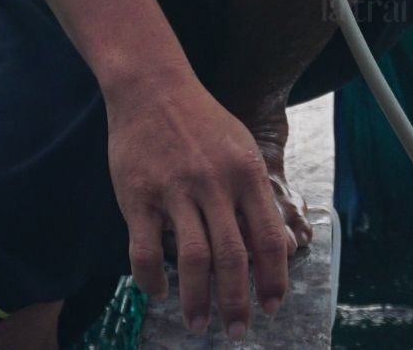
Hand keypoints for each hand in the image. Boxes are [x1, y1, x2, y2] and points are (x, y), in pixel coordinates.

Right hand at [106, 74, 292, 333]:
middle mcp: (215, 183)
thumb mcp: (241, 148)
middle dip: (238, 303)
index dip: (273, 280)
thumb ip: (255, 194)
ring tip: (198, 324)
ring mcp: (175, 190)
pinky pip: (146, 250)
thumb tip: (274, 247)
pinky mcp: (138, 195)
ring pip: (193, 260)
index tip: (272, 307)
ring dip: (198, 301)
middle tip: (238, 331)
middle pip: (233, 258)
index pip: (268, 239)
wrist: (151, 87)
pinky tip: (159, 292)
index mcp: (246, 173)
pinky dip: (152, 279)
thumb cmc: (201, 122)